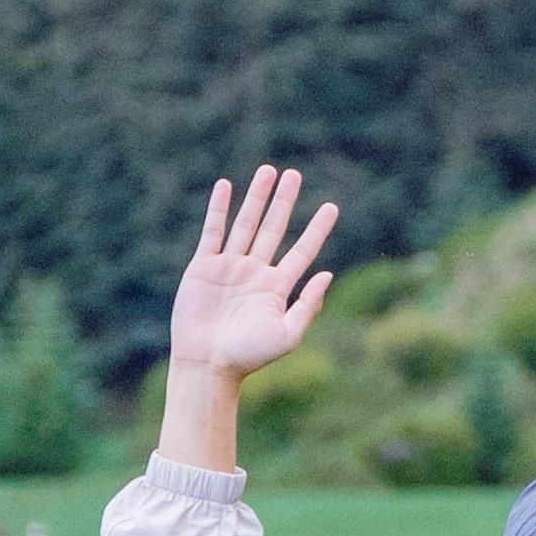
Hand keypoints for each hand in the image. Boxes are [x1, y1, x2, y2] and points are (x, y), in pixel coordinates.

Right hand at [160, 168, 337, 466]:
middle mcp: (255, 273)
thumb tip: (328, 273)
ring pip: (246, 223)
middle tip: (294, 174)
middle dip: (284, 201)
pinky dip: (219, 209)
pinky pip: (213, 231)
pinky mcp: (203, 266)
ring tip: (267, 171)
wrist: (207, 364)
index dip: (317, 229)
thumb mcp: (288, 334)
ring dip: (256, 197)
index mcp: (277, 288)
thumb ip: (308, 305)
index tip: (332, 206)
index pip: (302, 250)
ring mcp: (229, 267)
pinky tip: (227, 186)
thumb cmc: (248, 356)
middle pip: (273, 228)